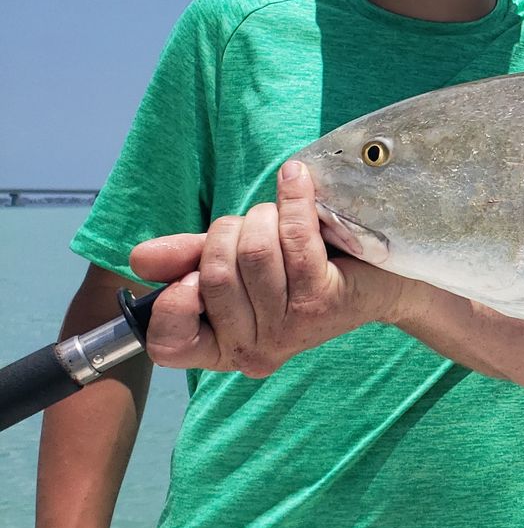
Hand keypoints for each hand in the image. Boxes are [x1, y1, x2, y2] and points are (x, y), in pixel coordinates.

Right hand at [129, 160, 407, 376]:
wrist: (381, 275)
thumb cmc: (302, 268)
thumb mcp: (236, 263)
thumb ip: (186, 259)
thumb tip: (138, 259)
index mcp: (221, 346)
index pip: (167, 343)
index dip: (172, 302)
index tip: (190, 277)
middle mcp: (254, 347)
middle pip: (215, 273)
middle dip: (230, 233)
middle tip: (256, 227)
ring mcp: (290, 327)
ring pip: (253, 253)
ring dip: (264, 217)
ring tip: (281, 216)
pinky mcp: (324, 300)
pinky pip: (293, 238)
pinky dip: (292, 200)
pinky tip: (296, 179)